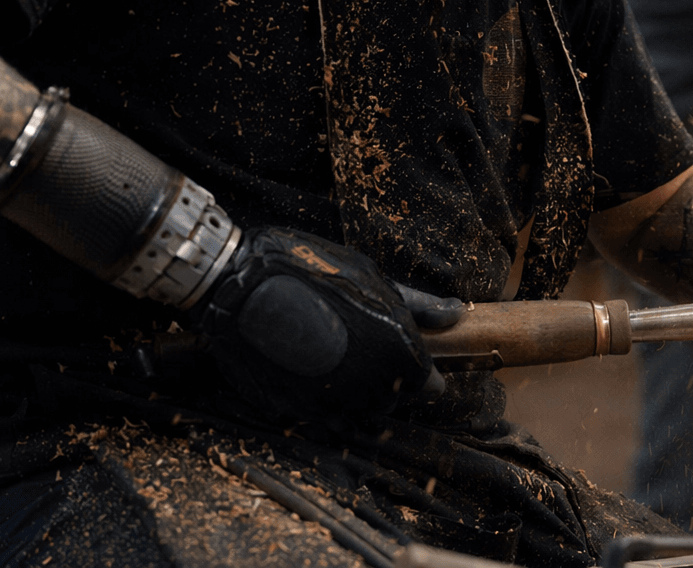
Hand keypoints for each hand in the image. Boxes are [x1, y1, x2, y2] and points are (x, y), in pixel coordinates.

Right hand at [192, 228, 464, 423]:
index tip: (405, 358)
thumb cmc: (309, 270)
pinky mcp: (293, 414)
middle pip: (393, 404)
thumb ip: (416, 304)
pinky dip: (321, 406)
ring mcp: (330, 406)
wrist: (236, 284)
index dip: (419, 372)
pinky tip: (311, 376)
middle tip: (363, 352)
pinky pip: (320, 422)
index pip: (428, 387)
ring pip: (359, 420)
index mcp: (398, 354)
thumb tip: (456, 313)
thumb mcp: (371, 277)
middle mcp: (370, 388)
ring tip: (338, 365)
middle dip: (386, 384)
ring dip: (355, 399)